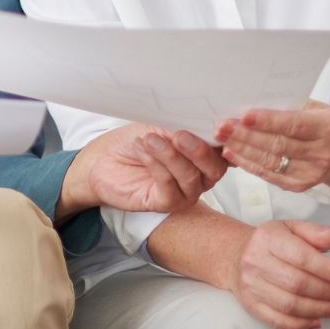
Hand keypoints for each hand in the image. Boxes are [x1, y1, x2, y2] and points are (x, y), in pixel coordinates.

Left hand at [59, 124, 226, 217]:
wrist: (103, 161)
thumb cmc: (135, 141)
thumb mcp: (159, 126)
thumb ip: (181, 127)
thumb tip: (202, 123)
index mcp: (205, 154)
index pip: (226, 150)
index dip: (226, 140)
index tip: (217, 125)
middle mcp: (201, 176)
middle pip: (215, 168)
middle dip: (199, 151)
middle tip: (179, 135)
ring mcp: (185, 192)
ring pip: (191, 177)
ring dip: (169, 155)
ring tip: (149, 139)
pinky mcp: (166, 204)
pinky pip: (170, 187)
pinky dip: (156, 166)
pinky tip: (143, 151)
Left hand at [217, 101, 329, 191]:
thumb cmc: (322, 124)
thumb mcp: (315, 108)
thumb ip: (290, 105)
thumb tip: (254, 98)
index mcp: (328, 129)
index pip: (293, 125)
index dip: (268, 121)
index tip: (243, 115)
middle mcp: (322, 153)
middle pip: (277, 144)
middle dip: (246, 135)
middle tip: (222, 126)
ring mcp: (312, 173)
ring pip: (270, 161)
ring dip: (241, 149)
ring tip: (221, 137)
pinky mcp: (300, 186)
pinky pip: (268, 175)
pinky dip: (247, 163)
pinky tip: (231, 153)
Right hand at [229, 219, 329, 328]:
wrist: (234, 255)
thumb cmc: (269, 243)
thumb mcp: (290, 228)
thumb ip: (314, 232)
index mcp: (267, 239)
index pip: (301, 256)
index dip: (327, 270)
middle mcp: (255, 262)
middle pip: (297, 284)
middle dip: (328, 292)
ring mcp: (251, 286)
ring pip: (290, 305)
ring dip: (320, 310)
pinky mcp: (251, 305)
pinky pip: (278, 321)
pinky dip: (301, 325)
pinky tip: (317, 321)